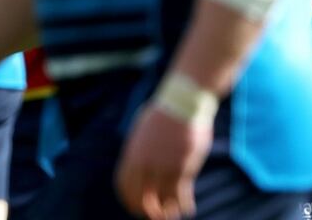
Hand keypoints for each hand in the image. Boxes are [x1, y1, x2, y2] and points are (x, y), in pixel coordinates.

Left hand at [115, 105, 211, 219]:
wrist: (182, 102)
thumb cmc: (163, 114)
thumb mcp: (142, 131)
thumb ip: (138, 150)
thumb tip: (136, 162)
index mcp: (132, 154)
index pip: (124, 185)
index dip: (129, 200)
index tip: (135, 207)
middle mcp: (145, 164)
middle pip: (140, 198)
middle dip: (146, 211)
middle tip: (154, 216)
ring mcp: (163, 167)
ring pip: (162, 201)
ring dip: (167, 212)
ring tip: (172, 214)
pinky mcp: (183, 168)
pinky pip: (181, 195)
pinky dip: (184, 204)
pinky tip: (188, 208)